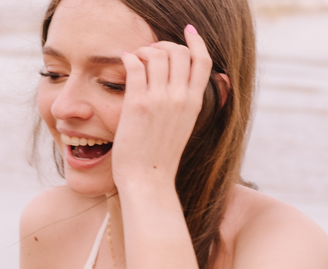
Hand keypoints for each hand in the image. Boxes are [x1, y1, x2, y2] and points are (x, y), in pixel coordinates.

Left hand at [111, 25, 213, 189]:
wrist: (147, 180)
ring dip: (144, 50)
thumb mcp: (185, 128)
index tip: (188, 31)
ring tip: (135, 57)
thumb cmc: (160, 158)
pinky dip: (130, 58)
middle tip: (150, 50)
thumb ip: (189, 106)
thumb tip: (200, 90)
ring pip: (157, 54)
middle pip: (179, 52)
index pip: (203, 60)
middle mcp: (180, 98)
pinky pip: (135, 67)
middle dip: (164, 44)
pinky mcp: (138, 104)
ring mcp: (160, 100)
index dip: (196, 41)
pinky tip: (124, 60)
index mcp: (195, 102)